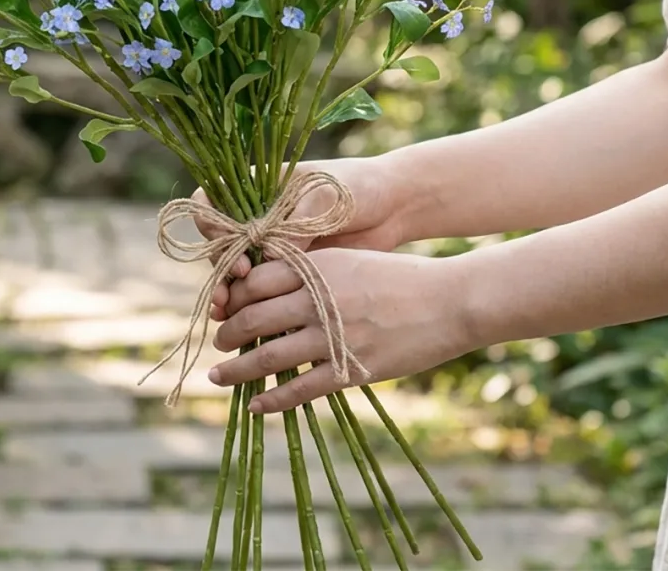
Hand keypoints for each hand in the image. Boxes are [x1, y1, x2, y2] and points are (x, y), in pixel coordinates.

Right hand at [198, 157, 412, 320]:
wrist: (394, 206)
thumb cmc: (357, 188)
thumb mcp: (322, 199)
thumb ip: (294, 226)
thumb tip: (268, 258)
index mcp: (258, 188)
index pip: (211, 203)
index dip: (212, 227)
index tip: (233, 248)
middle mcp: (258, 216)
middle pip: (220, 244)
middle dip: (220, 270)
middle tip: (233, 290)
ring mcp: (273, 244)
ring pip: (237, 272)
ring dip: (229, 294)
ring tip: (226, 317)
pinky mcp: (291, 270)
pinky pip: (264, 291)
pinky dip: (254, 308)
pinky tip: (247, 327)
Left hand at [207, 247, 471, 412]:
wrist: (450, 301)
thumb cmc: (400, 276)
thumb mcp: (350, 261)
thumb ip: (311, 271)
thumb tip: (271, 288)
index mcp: (316, 265)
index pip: (255, 280)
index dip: (233, 296)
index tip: (224, 308)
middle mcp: (319, 298)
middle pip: (254, 316)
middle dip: (228, 333)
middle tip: (218, 342)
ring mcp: (335, 335)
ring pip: (270, 355)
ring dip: (238, 369)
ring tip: (218, 376)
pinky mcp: (353, 368)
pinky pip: (302, 387)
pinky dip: (273, 399)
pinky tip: (256, 406)